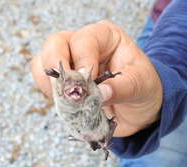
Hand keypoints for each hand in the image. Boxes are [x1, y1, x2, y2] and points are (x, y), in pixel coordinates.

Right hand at [31, 20, 162, 136]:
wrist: (138, 109)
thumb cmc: (143, 89)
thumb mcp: (142, 85)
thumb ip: (123, 88)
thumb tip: (100, 93)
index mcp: (106, 37)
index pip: (84, 40)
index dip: (82, 60)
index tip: (88, 82)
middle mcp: (85, 46)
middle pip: (56, 44)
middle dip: (56, 66)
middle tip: (67, 90)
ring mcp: (71, 63)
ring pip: (43, 61)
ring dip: (50, 82)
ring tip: (66, 100)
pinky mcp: (64, 82)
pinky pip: (45, 82)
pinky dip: (50, 93)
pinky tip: (65, 104)